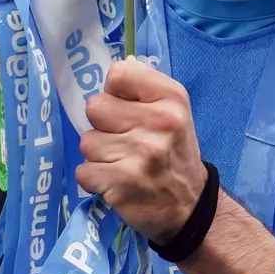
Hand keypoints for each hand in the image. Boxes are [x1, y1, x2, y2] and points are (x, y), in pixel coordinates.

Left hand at [77, 58, 208, 242]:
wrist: (191, 207)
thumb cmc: (174, 153)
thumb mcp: (173, 112)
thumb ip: (144, 87)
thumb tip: (115, 66)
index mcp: (172, 98)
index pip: (118, 74)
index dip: (115, 93)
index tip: (128, 110)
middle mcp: (159, 122)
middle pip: (95, 107)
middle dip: (103, 126)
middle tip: (124, 141)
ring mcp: (141, 154)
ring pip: (87, 141)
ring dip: (98, 156)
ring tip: (121, 164)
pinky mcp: (122, 183)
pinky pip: (83, 171)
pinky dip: (94, 180)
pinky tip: (115, 183)